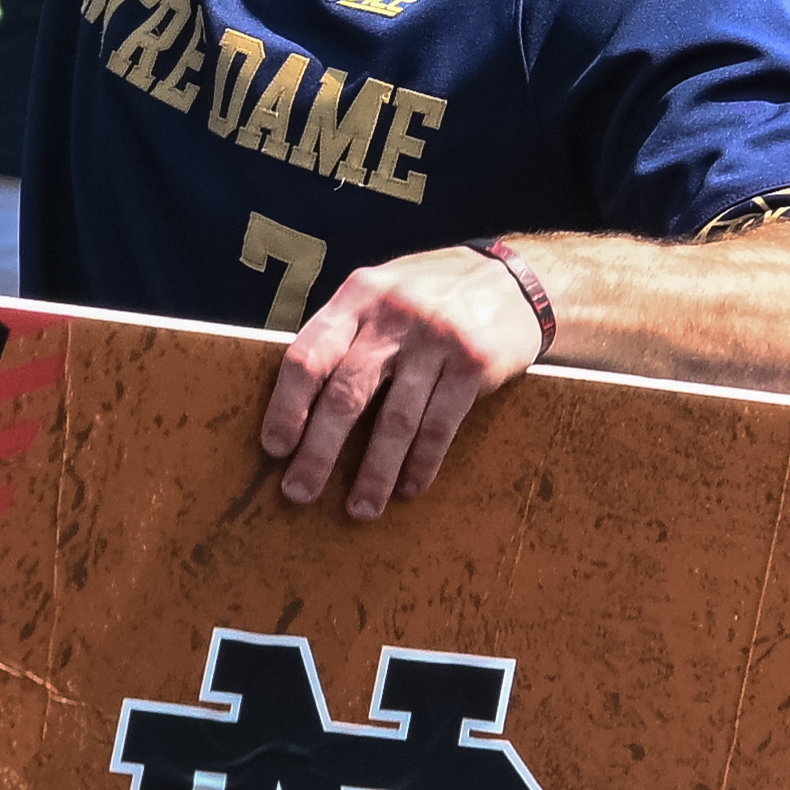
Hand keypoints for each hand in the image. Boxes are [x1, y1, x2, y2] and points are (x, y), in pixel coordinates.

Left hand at [257, 247, 543, 519]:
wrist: (513, 280)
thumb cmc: (430, 295)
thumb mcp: (381, 293)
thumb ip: (346, 332)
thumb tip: (296, 401)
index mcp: (359, 296)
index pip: (309, 354)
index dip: (287, 406)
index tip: (275, 447)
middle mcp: (394, 315)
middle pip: (346, 394)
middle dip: (319, 451)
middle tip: (300, 491)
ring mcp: (437, 339)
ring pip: (395, 420)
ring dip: (374, 473)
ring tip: (360, 509)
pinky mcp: (475, 364)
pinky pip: (440, 426)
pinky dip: (421, 463)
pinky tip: (408, 487)